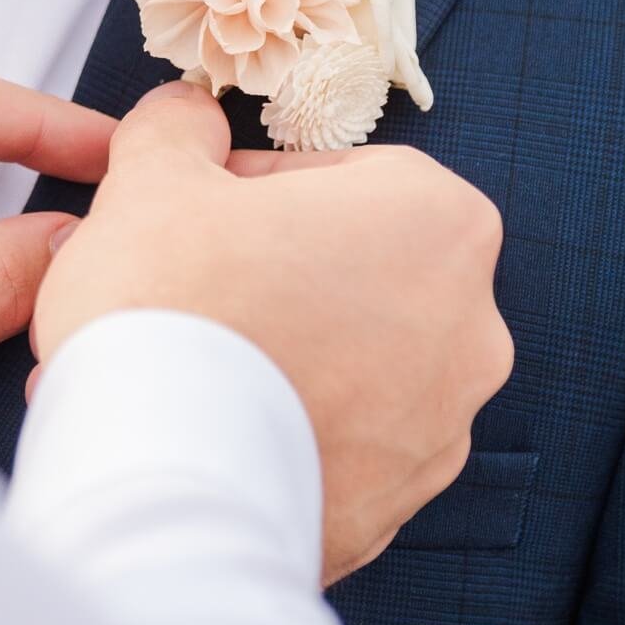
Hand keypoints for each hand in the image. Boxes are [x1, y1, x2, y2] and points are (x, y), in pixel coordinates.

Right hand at [31, 82, 512, 583]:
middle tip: (189, 285)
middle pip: (356, 271)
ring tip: (192, 362)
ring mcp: (442, 427)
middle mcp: (470, 326)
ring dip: (283, 353)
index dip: (257, 188)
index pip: (345, 176)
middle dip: (274, 274)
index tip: (199, 209)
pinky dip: (288, 430)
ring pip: (352, 363)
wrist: (156, 485)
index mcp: (438, 220)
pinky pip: (342, 444)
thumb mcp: (154, 176)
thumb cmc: (169, 310)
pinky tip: (213, 425)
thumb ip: (180, 128)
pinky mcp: (401, 506)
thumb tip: (186, 118)